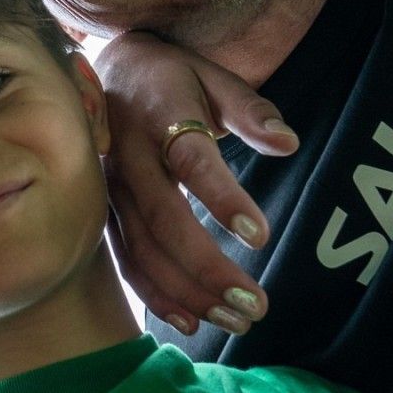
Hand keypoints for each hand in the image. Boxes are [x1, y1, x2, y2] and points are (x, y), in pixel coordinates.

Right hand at [94, 32, 298, 338]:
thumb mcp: (214, 77)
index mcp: (160, 117)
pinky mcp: (104, 212)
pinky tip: (191, 321)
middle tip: (256, 304)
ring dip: (188, 292)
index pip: (192, 161)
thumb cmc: (173, 77)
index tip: (261, 237)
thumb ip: (251, 110)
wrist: (109, 70)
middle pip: (165, 221)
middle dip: (209, 268)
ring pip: (144, 250)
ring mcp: (112, 189)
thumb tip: (288, 143)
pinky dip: (155, 296)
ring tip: (237, 319)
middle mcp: (130, 158)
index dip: (223, 199)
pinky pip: (126, 261)